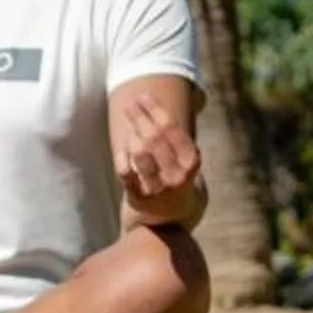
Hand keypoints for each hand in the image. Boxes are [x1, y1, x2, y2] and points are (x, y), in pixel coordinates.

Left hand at [115, 92, 202, 215]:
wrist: (173, 217)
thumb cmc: (176, 175)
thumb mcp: (184, 157)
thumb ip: (171, 135)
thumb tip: (148, 100)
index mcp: (191, 161)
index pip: (170, 128)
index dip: (154, 108)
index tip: (142, 95)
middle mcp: (176, 175)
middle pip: (154, 137)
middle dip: (140, 116)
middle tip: (130, 104)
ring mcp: (157, 188)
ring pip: (139, 152)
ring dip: (132, 136)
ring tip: (131, 129)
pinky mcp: (139, 198)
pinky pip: (124, 171)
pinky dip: (121, 156)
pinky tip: (122, 147)